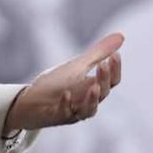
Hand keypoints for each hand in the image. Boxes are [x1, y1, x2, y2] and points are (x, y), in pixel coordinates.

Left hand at [3, 32, 123, 132]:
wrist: (31, 101)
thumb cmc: (57, 83)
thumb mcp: (77, 66)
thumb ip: (98, 53)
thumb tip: (121, 35)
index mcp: (93, 87)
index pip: (112, 81)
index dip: (115, 69)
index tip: (116, 54)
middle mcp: (87, 101)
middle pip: (103, 93)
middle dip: (104, 79)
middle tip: (103, 64)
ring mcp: (73, 111)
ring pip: (89, 110)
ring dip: (92, 99)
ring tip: (94, 86)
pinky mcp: (57, 116)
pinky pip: (64, 113)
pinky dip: (66, 104)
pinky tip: (65, 94)